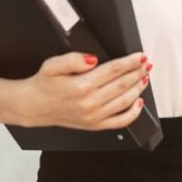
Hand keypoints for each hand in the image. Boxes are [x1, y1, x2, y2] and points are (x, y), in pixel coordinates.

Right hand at [12, 51, 150, 129]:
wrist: (34, 107)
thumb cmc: (45, 84)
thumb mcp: (52, 65)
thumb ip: (72, 59)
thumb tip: (92, 59)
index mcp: (81, 86)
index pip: (113, 70)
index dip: (130, 62)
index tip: (140, 56)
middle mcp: (89, 103)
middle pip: (122, 85)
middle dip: (137, 72)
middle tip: (147, 63)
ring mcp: (94, 116)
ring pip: (124, 101)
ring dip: (138, 88)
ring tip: (145, 77)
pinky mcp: (95, 125)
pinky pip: (120, 121)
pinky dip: (133, 112)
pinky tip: (139, 102)